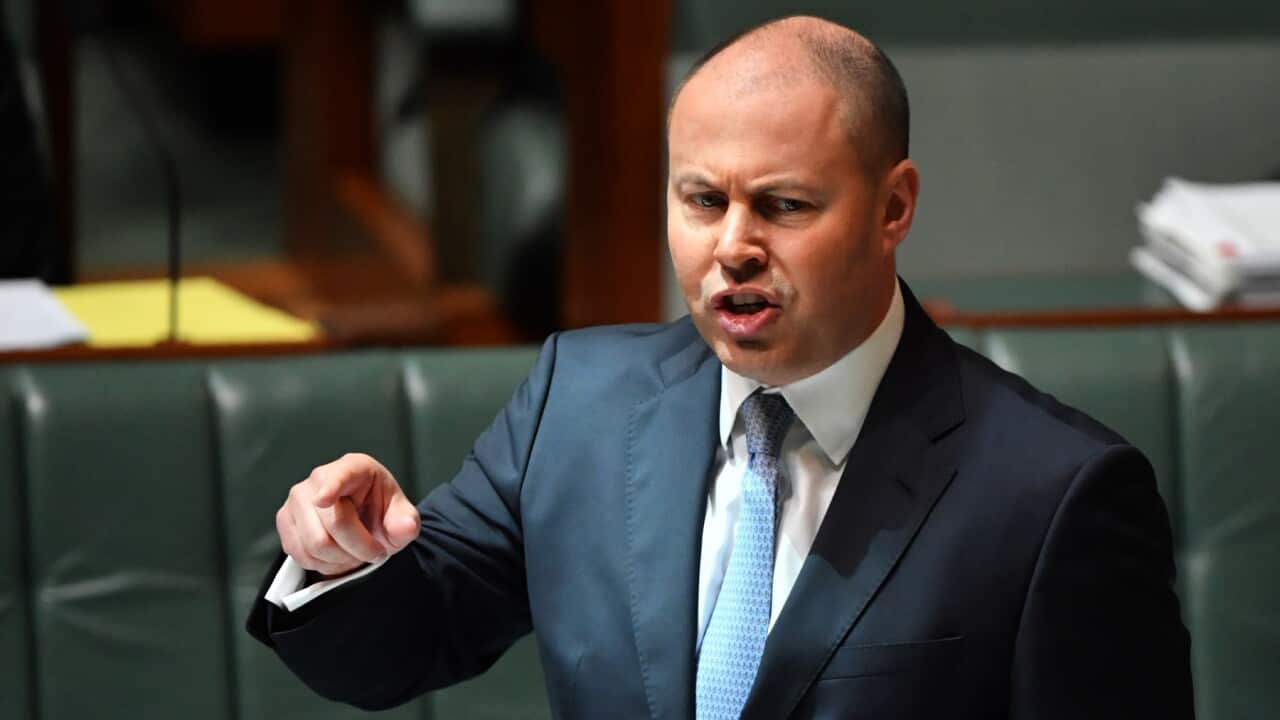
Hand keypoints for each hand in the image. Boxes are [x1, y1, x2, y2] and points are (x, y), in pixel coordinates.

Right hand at [276, 453, 419, 577]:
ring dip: (342, 559)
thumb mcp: (401, 516)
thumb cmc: (379, 513)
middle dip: (360, 548)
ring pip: (315, 544)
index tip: (324, 499)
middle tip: (375, 552)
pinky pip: (300, 554)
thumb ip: (406, 522)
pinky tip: (337, 556)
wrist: (362, 524)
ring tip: (356, 554)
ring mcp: (297, 499)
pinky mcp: (285, 521)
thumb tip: (406, 527)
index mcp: (354, 468)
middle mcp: (319, 477)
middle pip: (334, 524)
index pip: (340, 475)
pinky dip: (324, 564)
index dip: (331, 487)